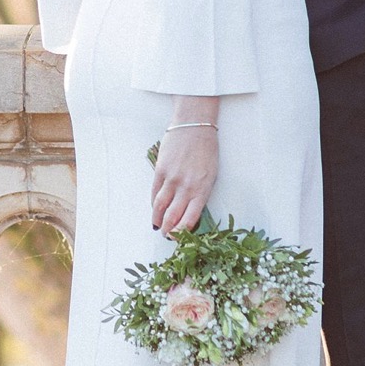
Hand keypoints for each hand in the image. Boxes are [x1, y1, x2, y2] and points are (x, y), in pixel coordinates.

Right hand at [151, 113, 218, 235]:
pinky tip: (155, 208)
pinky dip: (154, 203)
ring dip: (157, 219)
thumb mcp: (210, 175)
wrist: (195, 127)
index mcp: (202, 190)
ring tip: (157, 226)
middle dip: (168, 230)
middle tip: (166, 236)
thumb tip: (188, 211)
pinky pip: (155, 192)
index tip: (178, 238)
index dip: (181, 233)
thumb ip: (200, 194)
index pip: (189, 220)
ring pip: (160, 207)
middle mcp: (186, 187)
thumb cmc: (207, 151)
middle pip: (172, 217)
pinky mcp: (161, 170)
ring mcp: (172, 179)